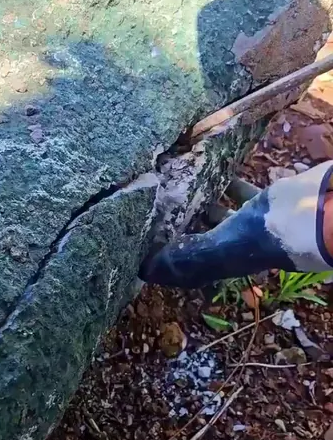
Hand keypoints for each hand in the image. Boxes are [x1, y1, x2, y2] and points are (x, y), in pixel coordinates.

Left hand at [139, 161, 332, 289]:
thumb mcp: (213, 250)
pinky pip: (236, 192)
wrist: (301, 217)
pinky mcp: (259, 203)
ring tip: (172, 186)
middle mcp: (229, 247)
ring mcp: (245, 225)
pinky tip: (208, 169)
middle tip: (151, 209)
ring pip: (214, 214)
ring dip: (196, 203)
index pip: (183, 267)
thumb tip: (145, 270)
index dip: (162, 262)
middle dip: (174, 227)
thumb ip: (182, 258)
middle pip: (195, 239)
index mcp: (216, 264)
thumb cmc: (254, 237)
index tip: (139, 247)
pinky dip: (223, 183)